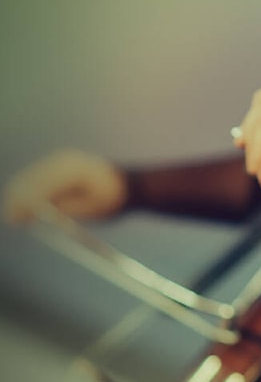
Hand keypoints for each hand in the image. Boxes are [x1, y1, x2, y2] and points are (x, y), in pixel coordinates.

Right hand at [2, 149, 126, 224]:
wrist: (128, 185)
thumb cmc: (113, 199)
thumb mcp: (93, 209)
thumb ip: (67, 209)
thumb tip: (41, 213)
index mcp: (73, 170)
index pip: (42, 185)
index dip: (26, 202)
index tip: (17, 217)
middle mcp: (63, 161)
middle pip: (31, 179)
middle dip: (18, 200)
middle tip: (11, 220)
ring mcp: (59, 161)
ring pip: (30, 178)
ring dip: (20, 197)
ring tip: (14, 218)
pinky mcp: (57, 166)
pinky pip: (36, 178)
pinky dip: (28, 192)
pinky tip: (22, 207)